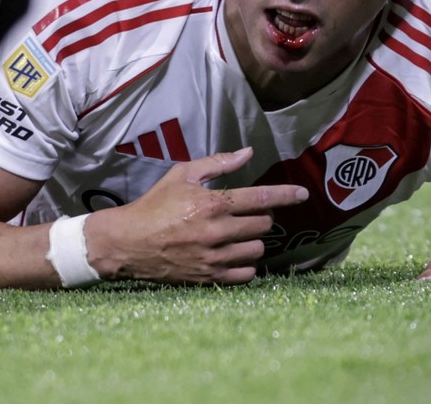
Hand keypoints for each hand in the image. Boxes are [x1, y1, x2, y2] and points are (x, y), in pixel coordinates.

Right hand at [85, 147, 307, 285]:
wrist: (128, 242)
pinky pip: (246, 274)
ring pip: (257, 250)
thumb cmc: (154, 205)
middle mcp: (217, 231)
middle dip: (261, 217)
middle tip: (246, 214)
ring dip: (253, 241)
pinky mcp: (209, 277)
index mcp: (212, 203)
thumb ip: (218, 163)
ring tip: (236, 235)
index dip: (286, 194)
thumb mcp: (182, 174)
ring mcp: (214, 257)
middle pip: (264, 225)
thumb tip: (248, 153)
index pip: (261, 198)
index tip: (303, 194)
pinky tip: (233, 254)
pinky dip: (245, 265)